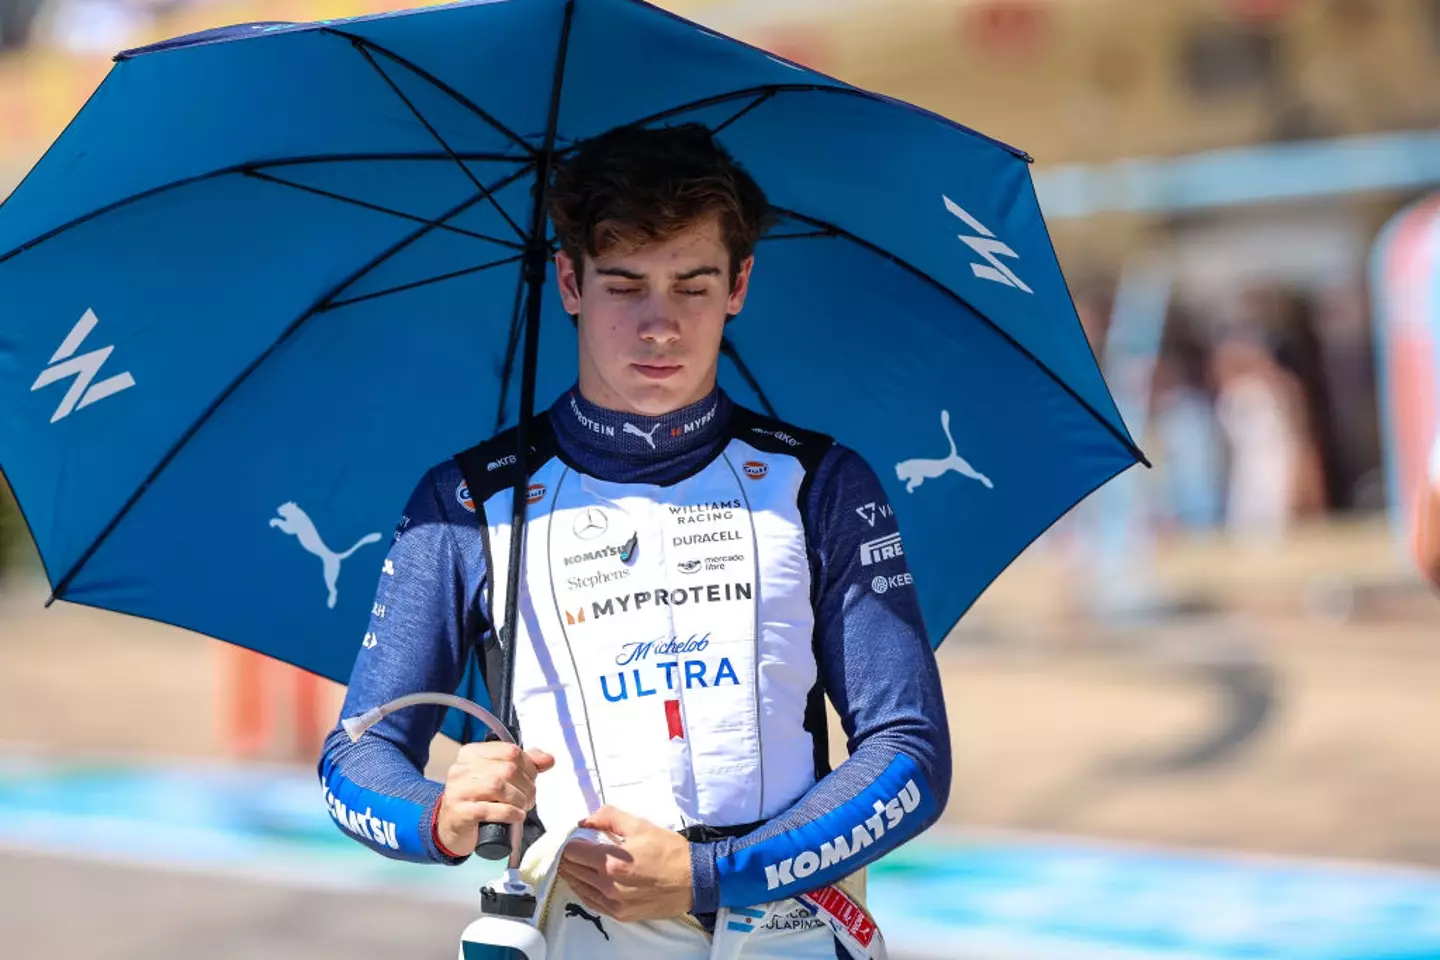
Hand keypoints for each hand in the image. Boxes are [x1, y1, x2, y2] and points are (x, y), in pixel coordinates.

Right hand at [436, 742, 554, 854]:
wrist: (451, 827)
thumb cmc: (477, 799)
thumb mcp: (498, 776)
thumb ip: (524, 764)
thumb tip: (548, 759)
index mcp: (472, 753)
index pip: (510, 751)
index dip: (529, 766)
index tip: (532, 779)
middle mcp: (461, 768)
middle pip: (507, 769)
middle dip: (526, 785)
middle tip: (530, 798)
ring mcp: (458, 790)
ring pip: (498, 786)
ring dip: (519, 799)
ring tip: (523, 807)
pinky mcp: (459, 812)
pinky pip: (489, 809)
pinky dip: (509, 812)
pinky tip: (517, 816)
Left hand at [558, 806, 693, 922]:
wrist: (694, 880)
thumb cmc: (669, 850)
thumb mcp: (641, 825)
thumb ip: (609, 817)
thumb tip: (584, 820)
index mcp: (610, 862)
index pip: (572, 852)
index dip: (572, 841)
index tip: (577, 836)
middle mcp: (607, 886)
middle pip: (572, 870)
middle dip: (571, 856)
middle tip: (579, 847)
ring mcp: (613, 904)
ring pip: (579, 887)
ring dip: (576, 873)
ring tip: (580, 863)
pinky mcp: (620, 915)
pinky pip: (592, 903)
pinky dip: (586, 890)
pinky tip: (588, 881)